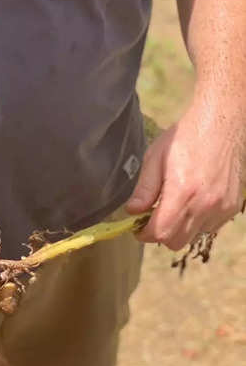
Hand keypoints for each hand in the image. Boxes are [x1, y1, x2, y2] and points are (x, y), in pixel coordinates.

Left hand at [126, 103, 244, 249]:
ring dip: (180, 228)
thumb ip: (144, 189)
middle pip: (177, 242)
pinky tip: (192, 201)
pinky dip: (198, 221)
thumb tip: (132, 211)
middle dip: (160, 234)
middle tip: (152, 218)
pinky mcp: (233, 205)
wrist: (221, 123)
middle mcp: (205, 204)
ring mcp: (222, 206)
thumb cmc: (185, 137)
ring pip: (194, 236)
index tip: (137, 227)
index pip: (161, 232)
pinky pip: (211, 226)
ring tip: (174, 205)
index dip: (145, 234)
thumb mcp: (155, 158)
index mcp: (183, 192)